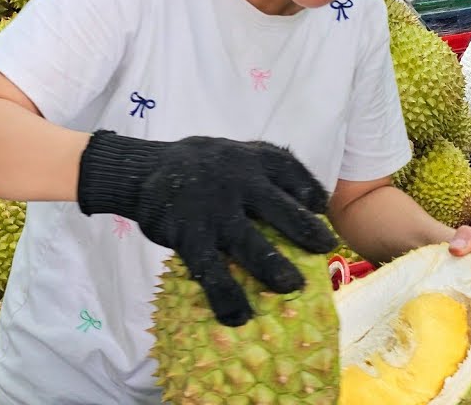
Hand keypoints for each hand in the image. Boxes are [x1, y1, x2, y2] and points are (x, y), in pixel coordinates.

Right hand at [77, 131, 336, 325]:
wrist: (145, 171)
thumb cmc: (206, 166)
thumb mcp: (241, 153)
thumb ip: (274, 171)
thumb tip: (316, 201)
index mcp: (254, 161)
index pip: (291, 172)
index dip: (311, 192)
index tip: (322, 209)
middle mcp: (238, 184)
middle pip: (280, 211)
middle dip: (306, 232)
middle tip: (326, 249)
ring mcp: (213, 212)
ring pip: (249, 245)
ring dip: (273, 268)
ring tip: (292, 288)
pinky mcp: (189, 236)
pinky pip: (212, 270)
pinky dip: (226, 295)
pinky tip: (239, 316)